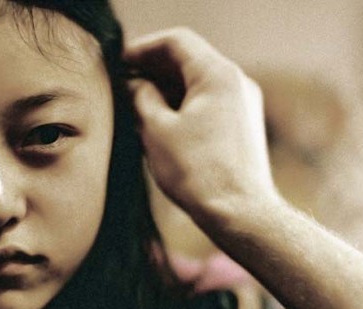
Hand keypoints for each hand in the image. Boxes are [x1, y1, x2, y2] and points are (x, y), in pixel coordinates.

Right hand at [125, 28, 278, 220]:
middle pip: (188, 61)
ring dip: (166, 91)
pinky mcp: (243, 127)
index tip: (119, 62)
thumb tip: (134, 85)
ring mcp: (243, 105)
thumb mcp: (157, 129)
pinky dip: (183, 107)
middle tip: (123, 84)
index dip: (143, 48)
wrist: (239, 213)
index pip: (176, 42)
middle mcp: (236, 83)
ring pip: (198, 85)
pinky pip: (209, 104)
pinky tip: (160, 126)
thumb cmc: (198, 173)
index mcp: (217, 74)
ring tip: (136, 109)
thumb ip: (141, 97)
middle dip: (153, 70)